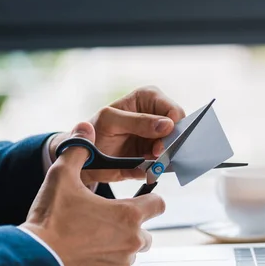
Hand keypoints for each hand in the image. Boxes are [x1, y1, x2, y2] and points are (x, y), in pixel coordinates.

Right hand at [23, 122, 164, 265]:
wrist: (35, 263)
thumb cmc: (51, 220)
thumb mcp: (61, 178)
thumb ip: (78, 151)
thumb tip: (85, 128)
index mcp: (129, 214)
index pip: (159, 204)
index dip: (149, 199)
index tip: (138, 199)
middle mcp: (132, 240)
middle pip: (146, 230)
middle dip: (132, 225)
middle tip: (107, 220)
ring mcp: (122, 262)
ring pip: (132, 250)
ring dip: (120, 244)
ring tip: (94, 236)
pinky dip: (107, 261)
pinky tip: (86, 253)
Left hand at [50, 86, 184, 184]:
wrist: (83, 158)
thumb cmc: (93, 132)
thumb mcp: (110, 122)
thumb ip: (139, 122)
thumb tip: (168, 125)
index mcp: (148, 97)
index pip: (174, 111)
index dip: (172, 128)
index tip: (159, 144)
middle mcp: (158, 114)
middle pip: (181, 130)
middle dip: (170, 145)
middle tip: (153, 154)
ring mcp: (160, 135)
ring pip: (177, 148)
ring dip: (163, 158)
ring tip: (143, 160)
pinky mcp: (158, 154)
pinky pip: (168, 163)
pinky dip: (158, 168)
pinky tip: (143, 166)